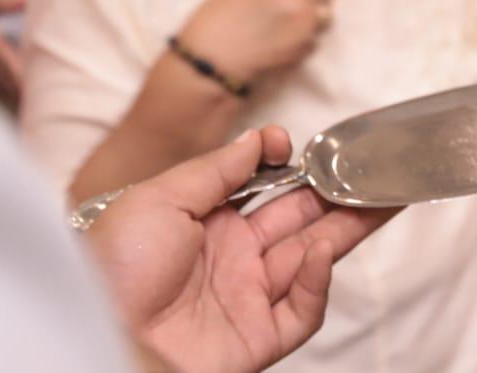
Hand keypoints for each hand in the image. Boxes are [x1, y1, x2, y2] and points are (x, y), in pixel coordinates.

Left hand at [88, 126, 398, 372]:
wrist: (96, 338)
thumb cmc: (112, 269)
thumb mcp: (157, 199)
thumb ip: (216, 168)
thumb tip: (261, 138)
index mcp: (206, 223)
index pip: (265, 189)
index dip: (287, 166)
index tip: (292, 145)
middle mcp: (234, 258)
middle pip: (302, 220)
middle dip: (340, 194)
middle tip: (377, 170)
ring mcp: (248, 298)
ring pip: (315, 259)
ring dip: (348, 228)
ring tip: (380, 199)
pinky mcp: (259, 339)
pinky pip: (303, 311)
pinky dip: (319, 282)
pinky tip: (321, 253)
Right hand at [179, 0, 336, 83]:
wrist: (208, 59)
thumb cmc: (214, 20)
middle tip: (301, 6)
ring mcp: (304, 20)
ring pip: (327, 16)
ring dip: (313, 21)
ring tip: (291, 29)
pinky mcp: (305, 46)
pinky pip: (315, 41)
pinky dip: (304, 45)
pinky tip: (283, 47)